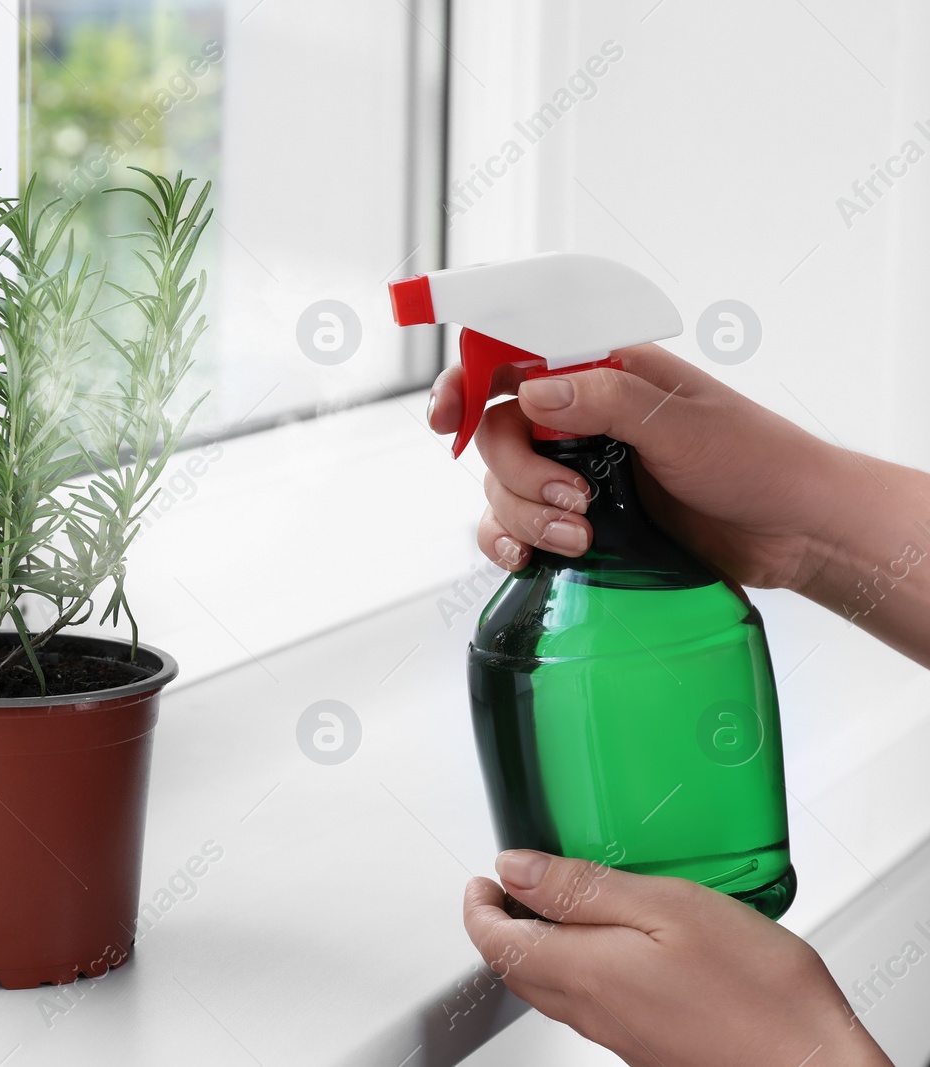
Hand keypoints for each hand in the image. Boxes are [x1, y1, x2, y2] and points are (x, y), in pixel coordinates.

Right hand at [427, 344, 843, 591]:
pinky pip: (514, 527)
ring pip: (502, 487)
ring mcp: (578, 469)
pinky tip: (532, 558)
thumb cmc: (755, 461)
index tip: (448, 419)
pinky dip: (512, 542)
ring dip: (527, 516)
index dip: (467, 382)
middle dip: (518, 473)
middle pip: (498, 434)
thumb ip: (604, 403)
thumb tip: (530, 395)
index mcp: (603, 373)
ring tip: (584, 537)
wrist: (794, 532)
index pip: (513, 360)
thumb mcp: (682, 423)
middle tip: (576, 498)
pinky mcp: (581, 519)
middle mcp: (582, 417)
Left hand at [462, 851, 890, 1066]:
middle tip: (508, 887)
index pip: (494, 941)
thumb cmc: (757, 993)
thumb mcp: (667, 906)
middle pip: (514, 967)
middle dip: (501, 924)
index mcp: (582, 970)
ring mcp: (617, 1032)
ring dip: (537, 945)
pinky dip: (578, 967)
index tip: (480, 878)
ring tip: (556, 905)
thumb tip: (515, 867)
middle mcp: (590, 1009)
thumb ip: (583, 886)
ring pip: (550, 986)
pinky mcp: (647, 1044)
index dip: (477, 905)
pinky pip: (590, 1002)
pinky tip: (614, 945)